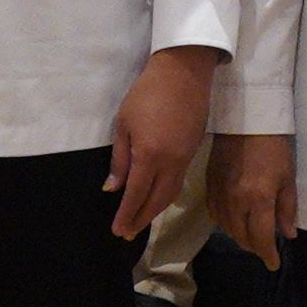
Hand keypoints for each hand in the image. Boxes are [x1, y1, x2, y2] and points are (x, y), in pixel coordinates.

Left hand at [103, 45, 217, 237]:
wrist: (184, 73)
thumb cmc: (146, 94)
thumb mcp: (124, 124)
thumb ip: (120, 159)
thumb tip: (113, 188)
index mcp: (150, 156)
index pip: (136, 195)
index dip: (127, 215)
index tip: (118, 231)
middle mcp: (171, 163)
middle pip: (156, 201)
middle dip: (141, 219)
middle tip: (127, 233)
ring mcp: (185, 158)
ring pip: (170, 194)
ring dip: (155, 211)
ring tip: (141, 221)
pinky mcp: (192, 151)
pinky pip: (179, 182)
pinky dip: (166, 196)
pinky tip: (158, 199)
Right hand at [206, 131, 292, 265]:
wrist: (246, 118)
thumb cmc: (274, 146)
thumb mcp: (288, 177)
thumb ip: (287, 208)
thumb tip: (287, 234)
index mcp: (258, 199)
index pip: (261, 238)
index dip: (268, 255)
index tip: (274, 264)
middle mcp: (235, 201)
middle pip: (241, 237)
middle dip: (255, 247)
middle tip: (265, 248)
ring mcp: (219, 193)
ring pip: (226, 228)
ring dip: (240, 237)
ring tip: (251, 236)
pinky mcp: (209, 184)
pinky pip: (214, 214)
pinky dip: (225, 223)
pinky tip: (234, 220)